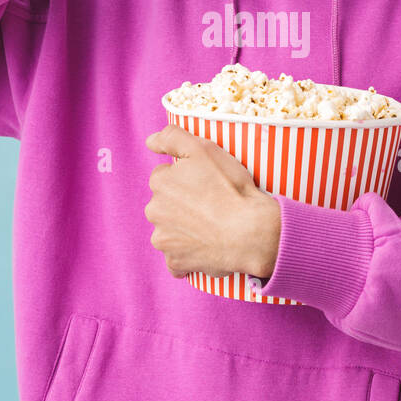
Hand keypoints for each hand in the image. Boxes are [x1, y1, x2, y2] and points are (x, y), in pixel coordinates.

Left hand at [144, 124, 280, 279]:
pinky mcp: (175, 262)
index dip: (187, 179)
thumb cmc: (230, 189)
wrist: (250, 232)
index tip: (205, 184)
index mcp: (160, 182)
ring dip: (184, 229)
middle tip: (211, 205)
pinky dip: (188, 255)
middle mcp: (154, 211)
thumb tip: (150, 141)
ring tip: (211, 227)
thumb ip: (173, 138)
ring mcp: (163, 239)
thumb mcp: (204, 150)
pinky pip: (176, 259)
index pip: (165, 176)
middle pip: (165, 204)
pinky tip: (207, 247)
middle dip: (182, 204)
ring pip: (169, 230)